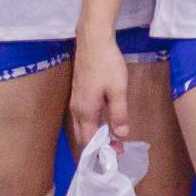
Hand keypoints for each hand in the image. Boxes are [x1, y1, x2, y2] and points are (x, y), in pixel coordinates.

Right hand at [68, 28, 133, 150]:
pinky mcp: (78, 93)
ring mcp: (75, 101)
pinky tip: (104, 122)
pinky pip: (82, 116)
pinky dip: (92, 124)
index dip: (101, 151)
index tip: (116, 154)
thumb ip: (119, 113)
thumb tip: (121, 135)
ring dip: (94, 135)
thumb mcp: (117, 90)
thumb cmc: (107, 65)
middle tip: (116, 150)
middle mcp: (76, 110)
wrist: (92, 41)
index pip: (88, 140)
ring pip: (82, 126)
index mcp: (85, 112)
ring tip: (112, 139)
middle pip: (83, 135)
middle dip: (97, 146)